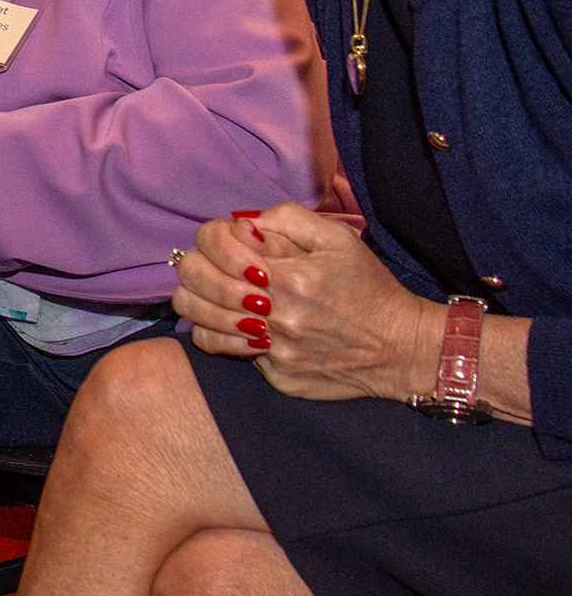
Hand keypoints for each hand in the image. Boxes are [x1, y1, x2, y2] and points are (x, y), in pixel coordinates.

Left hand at [176, 203, 436, 401]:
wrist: (402, 346)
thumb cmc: (368, 287)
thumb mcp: (336, 239)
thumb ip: (285, 220)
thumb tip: (242, 223)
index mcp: (288, 276)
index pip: (213, 243)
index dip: (212, 237)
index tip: (230, 242)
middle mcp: (277, 315)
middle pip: (194, 282)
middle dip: (195, 266)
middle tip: (211, 266)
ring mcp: (275, 350)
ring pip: (198, 320)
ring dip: (200, 301)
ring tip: (215, 294)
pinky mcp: (277, 376)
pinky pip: (224, 351)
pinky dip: (219, 334)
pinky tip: (234, 324)